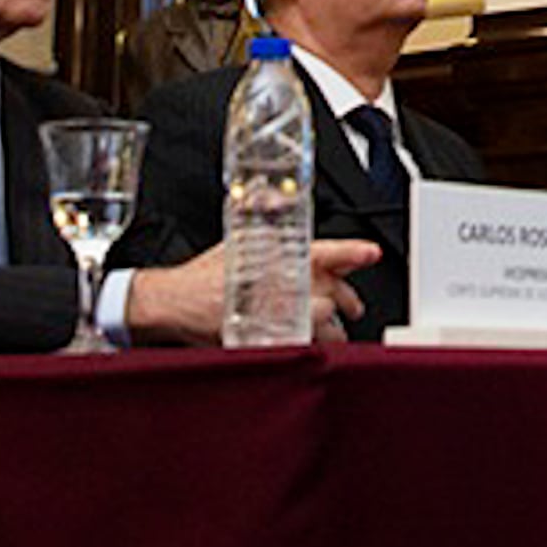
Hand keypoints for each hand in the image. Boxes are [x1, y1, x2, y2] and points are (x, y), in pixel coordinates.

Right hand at [126, 239, 377, 345]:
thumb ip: (262, 225)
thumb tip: (276, 202)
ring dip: (332, 329)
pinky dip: (310, 345)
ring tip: (331, 331)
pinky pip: (305, 345)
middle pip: (336, 293)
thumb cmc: (204, 275)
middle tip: (351, 307)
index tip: (371, 253)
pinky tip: (307, 344)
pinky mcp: (270, 340)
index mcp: (281, 257)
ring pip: (326, 323)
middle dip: (348, 302)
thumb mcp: (237, 240)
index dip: (353, 252)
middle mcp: (284, 285)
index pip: (328, 251)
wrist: (175, 302)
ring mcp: (279, 314)